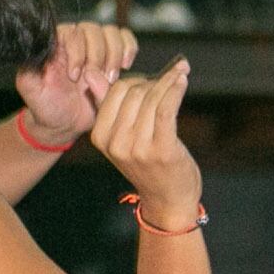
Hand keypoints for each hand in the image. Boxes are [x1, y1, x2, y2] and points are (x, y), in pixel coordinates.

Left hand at [16, 21, 136, 138]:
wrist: (66, 123)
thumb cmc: (47, 106)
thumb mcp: (31, 90)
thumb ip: (30, 68)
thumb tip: (35, 48)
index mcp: (56, 44)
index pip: (71, 31)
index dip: (77, 52)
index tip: (74, 76)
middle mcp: (76, 41)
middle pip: (93, 30)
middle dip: (97, 56)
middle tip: (93, 79)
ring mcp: (95, 47)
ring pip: (111, 32)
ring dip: (114, 54)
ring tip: (110, 77)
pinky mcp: (112, 55)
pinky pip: (125, 38)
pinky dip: (129, 48)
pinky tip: (124, 66)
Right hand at [90, 61, 199, 223]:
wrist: (167, 200)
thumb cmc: (147, 166)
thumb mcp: (120, 137)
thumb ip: (105, 104)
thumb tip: (91, 73)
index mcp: (101, 137)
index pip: (115, 91)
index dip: (136, 80)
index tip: (151, 79)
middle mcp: (116, 143)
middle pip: (134, 92)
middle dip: (154, 81)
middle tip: (168, 80)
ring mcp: (139, 148)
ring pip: (152, 98)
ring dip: (169, 82)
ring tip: (179, 75)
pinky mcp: (162, 149)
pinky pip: (167, 108)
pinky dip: (175, 90)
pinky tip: (182, 80)